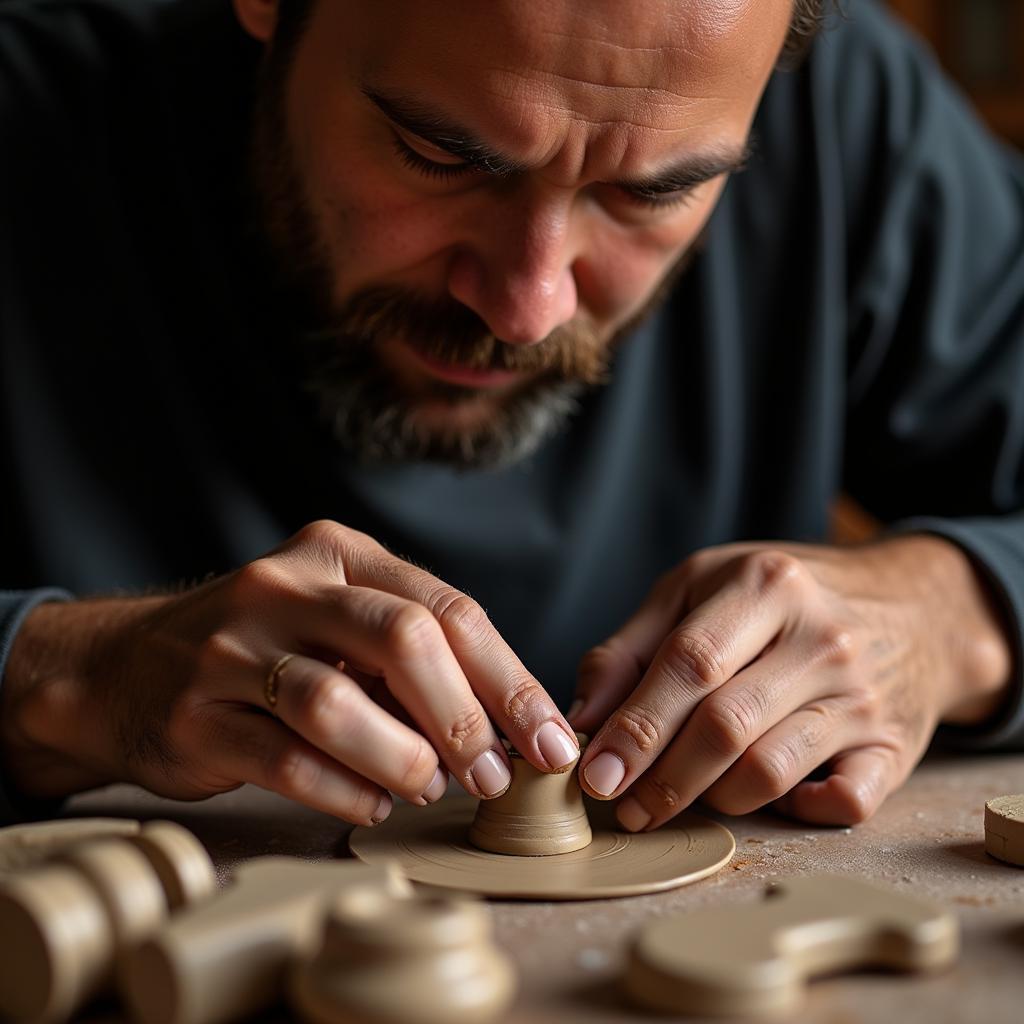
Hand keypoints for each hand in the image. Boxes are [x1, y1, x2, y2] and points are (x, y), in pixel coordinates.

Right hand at [1, 521, 578, 823]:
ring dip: (403, 758)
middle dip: (465, 717)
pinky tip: (371, 804)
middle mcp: (285, 586)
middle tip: (495, 776)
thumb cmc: (263, 647)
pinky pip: (284, 759)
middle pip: (402, 639)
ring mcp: (231, 647)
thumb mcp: (335, 619)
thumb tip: (507, 728)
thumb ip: (409, 656)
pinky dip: (342, 791)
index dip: (508, 680)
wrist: (124, 666)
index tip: (549, 739)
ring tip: (431, 789)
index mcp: (339, 553)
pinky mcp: (194, 714)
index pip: (447, 609)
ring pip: (337, 702)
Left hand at [570, 536, 1011, 827]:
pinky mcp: (894, 747)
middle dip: (662, 778)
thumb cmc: (782, 597)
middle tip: (623, 805)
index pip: (690, 664)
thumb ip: (632, 647)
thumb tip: (582, 720)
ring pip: (771, 770)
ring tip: (680, 796)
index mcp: (766, 586)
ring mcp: (863, 696)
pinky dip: (799, 813)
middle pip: (726, 725)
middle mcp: (822, 639)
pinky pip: (844, 802)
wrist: (912, 605)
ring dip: (712, 799)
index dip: (636, 726)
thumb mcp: (700, 588)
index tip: (596, 774)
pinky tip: (769, 798)